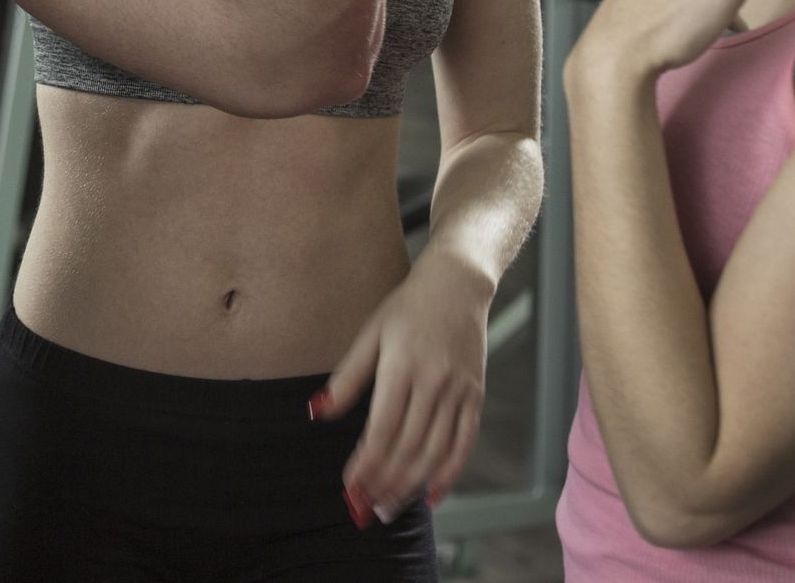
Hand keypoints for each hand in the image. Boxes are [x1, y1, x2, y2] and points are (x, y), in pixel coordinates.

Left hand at [316, 256, 490, 524]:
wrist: (457, 286)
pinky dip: (449, 472)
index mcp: (401, 367)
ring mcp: (458, 392)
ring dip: (411, 485)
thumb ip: (346, 378)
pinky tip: (432, 493)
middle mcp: (433, 383)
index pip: (382, 429)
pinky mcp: (476, 397)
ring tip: (390, 507)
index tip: (351, 487)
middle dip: (385, 482)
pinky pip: (464, 443)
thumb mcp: (369, 335)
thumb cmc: (406, 309)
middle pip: (408, 447)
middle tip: (366, 507)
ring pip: (435, 451)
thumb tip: (318, 411)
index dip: (367, 464)